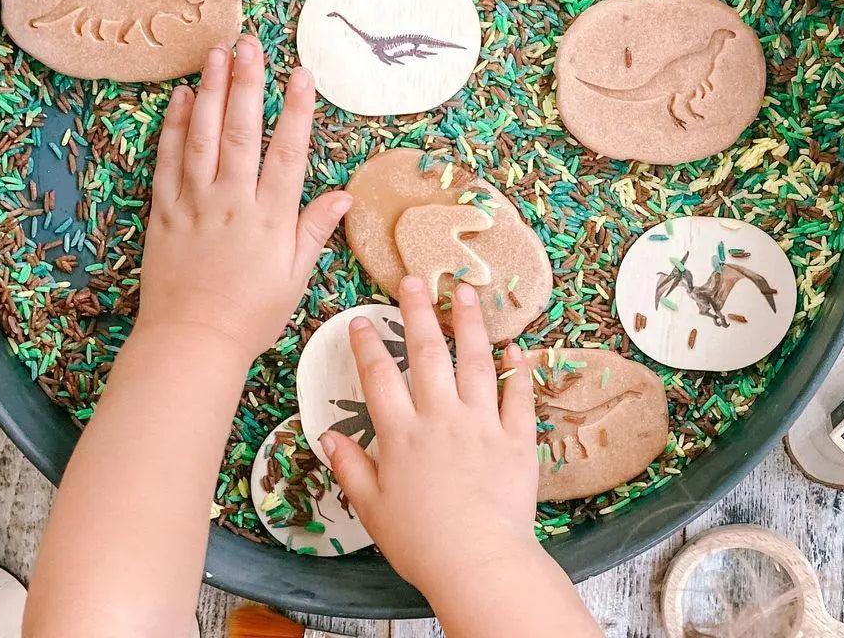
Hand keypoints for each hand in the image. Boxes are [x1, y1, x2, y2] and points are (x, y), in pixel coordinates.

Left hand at [137, 35, 350, 361]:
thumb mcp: (293, 278)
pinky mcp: (164, 212)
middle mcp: (233, 202)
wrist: (191, 342)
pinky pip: (168, 163)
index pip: (288, 154)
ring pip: (203, 139)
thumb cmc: (250, 315)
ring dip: (211, 93)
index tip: (302, 74)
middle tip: (250, 44)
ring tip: (216, 54)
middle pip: (242, 134)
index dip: (297, 112)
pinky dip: (174, 128)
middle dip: (247, 85)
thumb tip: (344, 196)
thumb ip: (314, 231)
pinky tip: (182, 99)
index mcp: (270, 218)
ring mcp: (195, 204)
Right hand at [321, 276, 540, 599]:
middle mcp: (442, 417)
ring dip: (469, 322)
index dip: (366, 344)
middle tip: (414, 279)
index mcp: (403, 434)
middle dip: (418, 312)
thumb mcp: (372, 508)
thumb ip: (350, 467)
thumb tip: (326, 435)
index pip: (379, 377)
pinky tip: (512, 346)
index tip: (361, 318)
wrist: (479, 564)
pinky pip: (518, 396)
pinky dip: (516, 369)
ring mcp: (482, 424)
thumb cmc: (421, 542)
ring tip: (465, 291)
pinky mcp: (517, 439)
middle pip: (428, 353)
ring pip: (476, 361)